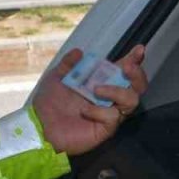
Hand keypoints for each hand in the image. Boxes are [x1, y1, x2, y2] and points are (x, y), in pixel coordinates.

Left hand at [33, 45, 147, 155]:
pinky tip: (84, 111)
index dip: (134, 60)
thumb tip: (79, 51)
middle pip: (137, 86)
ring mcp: (109, 114)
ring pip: (131, 101)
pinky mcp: (105, 129)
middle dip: (137, 74)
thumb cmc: (49, 103)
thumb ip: (68, 64)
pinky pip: (113, 117)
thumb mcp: (57, 77)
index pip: (123, 71)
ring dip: (117, 91)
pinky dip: (99, 111)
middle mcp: (110, 98)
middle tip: (127, 67)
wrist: (39, 125)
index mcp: (101, 83)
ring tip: (96, 90)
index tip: (138, 49)